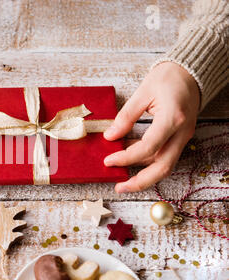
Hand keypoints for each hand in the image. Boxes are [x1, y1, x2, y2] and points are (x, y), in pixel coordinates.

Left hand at [103, 62, 199, 192]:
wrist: (191, 72)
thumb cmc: (168, 77)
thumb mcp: (142, 92)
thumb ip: (126, 116)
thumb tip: (110, 136)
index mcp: (172, 118)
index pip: (148, 147)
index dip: (126, 157)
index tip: (108, 160)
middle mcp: (182, 132)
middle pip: (163, 167)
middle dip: (140, 182)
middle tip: (119, 187)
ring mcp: (183, 137)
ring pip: (164, 165)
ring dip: (142, 173)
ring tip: (119, 171)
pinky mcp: (180, 138)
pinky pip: (164, 155)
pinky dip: (146, 160)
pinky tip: (129, 156)